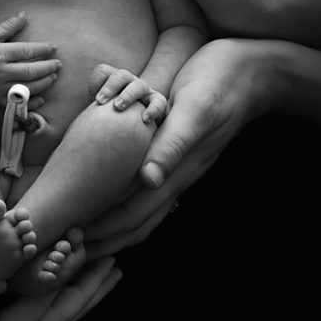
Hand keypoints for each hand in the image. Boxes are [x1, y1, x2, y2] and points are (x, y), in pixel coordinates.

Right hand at [0, 11, 59, 105]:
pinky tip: (42, 97)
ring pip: (27, 88)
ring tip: (53, 77)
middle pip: (30, 71)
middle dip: (48, 67)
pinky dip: (31, 101)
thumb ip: (8, 27)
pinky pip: (17, 102)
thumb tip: (24, 15)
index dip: (42, 49)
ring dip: (44, 83)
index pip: (26, 51)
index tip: (53, 47)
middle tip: (58, 64)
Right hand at [0, 258, 121, 320]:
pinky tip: (56, 287)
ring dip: (83, 286)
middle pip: (79, 299)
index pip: (77, 294)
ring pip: (67, 302)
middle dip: (96, 282)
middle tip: (114, 265)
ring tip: (98, 274)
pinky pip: (49, 302)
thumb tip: (58, 274)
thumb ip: (36, 300)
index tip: (107, 255)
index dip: (91, 273)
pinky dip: (60, 291)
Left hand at [82, 39, 280, 257]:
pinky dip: (123, 200)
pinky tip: (108, 196)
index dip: (101, 231)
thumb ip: (173, 144)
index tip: (70, 241)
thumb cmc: (222, 83)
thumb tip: (149, 181)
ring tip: (82, 233)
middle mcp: (176, 176)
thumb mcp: (195, 109)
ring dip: (111, 225)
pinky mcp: (175, 153)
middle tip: (66, 249)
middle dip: (102, 238)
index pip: (133, 215)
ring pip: (141, 210)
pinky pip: (146, 189)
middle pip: (135, 222)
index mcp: (178, 171)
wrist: (254, 71)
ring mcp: (177, 167)